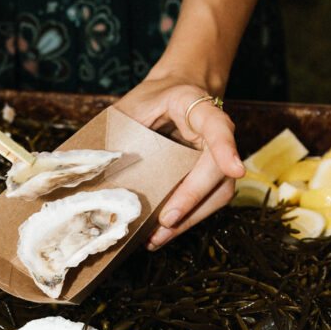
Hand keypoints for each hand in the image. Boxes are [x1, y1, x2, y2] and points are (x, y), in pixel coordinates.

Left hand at [114, 72, 244, 248]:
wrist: (175, 91)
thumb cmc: (153, 99)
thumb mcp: (134, 104)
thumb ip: (124, 128)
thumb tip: (95, 164)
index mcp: (195, 104)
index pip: (216, 124)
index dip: (226, 147)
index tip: (235, 169)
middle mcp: (216, 130)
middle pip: (217, 169)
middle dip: (193, 198)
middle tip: (166, 220)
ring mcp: (218, 154)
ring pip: (219, 191)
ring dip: (190, 218)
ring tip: (158, 237)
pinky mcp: (213, 173)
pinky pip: (209, 200)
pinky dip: (188, 218)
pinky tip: (163, 233)